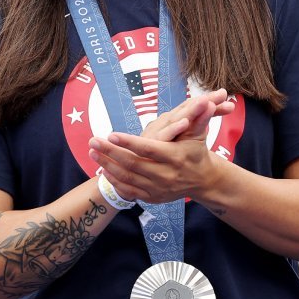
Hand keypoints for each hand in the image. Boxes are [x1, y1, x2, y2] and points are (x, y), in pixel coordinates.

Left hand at [89, 89, 232, 203]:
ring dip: (107, 165)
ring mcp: (158, 188)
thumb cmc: (195, 152)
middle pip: (133, 164)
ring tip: (92, 153)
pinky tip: (103, 169)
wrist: (202, 180)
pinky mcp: (153, 197)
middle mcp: (166, 175)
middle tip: (92, 141)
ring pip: (128, 178)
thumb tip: (206, 102)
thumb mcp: (198, 135)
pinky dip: (114, 181)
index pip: (149, 149)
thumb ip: (198, 119)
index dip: (129, 142)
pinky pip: (129, 191)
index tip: (111, 134)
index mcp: (175, 157)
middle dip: (110, 152)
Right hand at [139, 89, 233, 141]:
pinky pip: (165, 135)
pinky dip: (174, 129)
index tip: (227, 97)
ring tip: (205, 102)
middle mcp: (167, 121)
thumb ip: (201, 123)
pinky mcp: (152, 142)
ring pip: (177, 118)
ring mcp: (159, 130)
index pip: (195, 107)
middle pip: (188, 108)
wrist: (137, 166)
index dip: (211, 101)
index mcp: (176, 119)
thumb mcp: (186, 138)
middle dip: (205, 101)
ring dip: (191, 110)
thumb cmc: (162, 150)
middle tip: (221, 94)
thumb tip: (221, 106)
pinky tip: (185, 123)